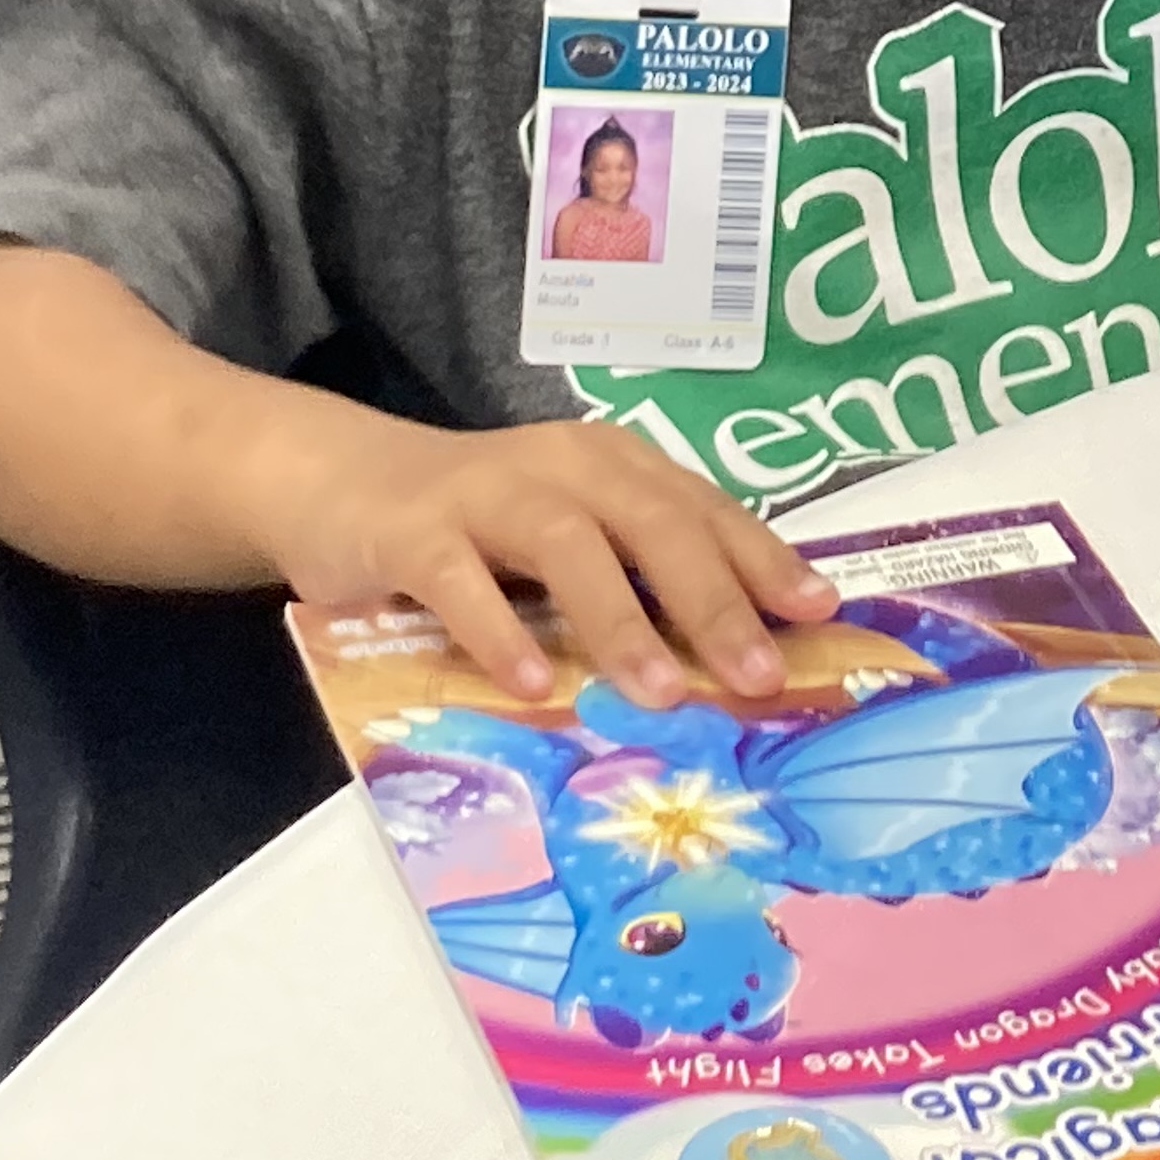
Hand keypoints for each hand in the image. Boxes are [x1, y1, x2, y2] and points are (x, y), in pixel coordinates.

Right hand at [250, 407, 838, 709]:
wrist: (341, 481)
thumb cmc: (479, 526)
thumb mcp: (571, 536)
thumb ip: (637, 579)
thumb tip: (735, 660)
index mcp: (615, 467)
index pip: (704, 511)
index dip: (764, 560)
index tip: (819, 614)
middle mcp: (563, 467)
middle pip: (654, 523)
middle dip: (714, 600)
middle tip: (758, 676)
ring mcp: (486, 492)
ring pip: (568, 545)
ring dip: (620, 620)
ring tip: (661, 693)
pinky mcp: (414, 530)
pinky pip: (461, 579)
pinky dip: (501, 631)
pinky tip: (535, 686)